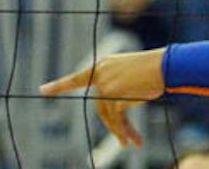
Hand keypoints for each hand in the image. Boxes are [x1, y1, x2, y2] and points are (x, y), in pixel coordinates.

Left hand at [40, 48, 166, 147]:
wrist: (166, 65)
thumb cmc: (154, 70)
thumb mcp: (130, 75)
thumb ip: (116, 88)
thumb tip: (113, 117)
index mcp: (102, 65)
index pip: (77, 78)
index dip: (59, 85)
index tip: (42, 90)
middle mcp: (101, 73)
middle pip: (100, 106)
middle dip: (114, 126)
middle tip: (125, 142)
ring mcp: (106, 84)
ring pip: (107, 115)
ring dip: (119, 131)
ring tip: (130, 143)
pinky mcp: (114, 96)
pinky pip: (116, 119)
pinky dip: (123, 131)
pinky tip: (133, 141)